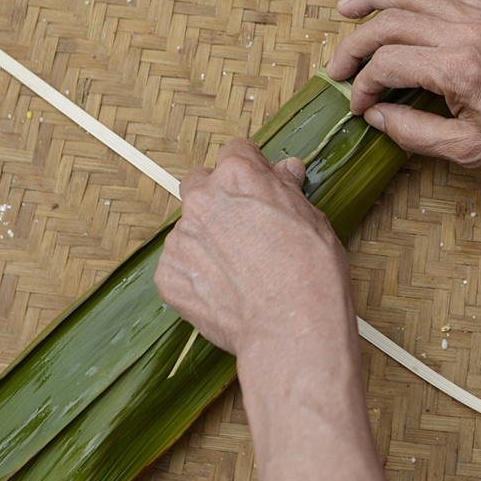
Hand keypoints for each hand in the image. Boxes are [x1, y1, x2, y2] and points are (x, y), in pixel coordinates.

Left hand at [154, 140, 352, 366]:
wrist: (292, 328)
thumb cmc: (312, 273)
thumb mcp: (312, 219)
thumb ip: (287, 190)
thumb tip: (284, 172)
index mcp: (238, 176)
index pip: (235, 152)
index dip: (251, 169)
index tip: (258, 185)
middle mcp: (202, 200)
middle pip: (200, 185)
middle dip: (218, 199)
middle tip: (245, 229)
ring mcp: (180, 239)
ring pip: (189, 229)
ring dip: (207, 241)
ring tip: (239, 271)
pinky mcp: (168, 276)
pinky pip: (178, 266)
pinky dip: (196, 275)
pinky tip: (225, 291)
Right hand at [325, 0, 480, 170]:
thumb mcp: (469, 150)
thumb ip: (415, 133)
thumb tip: (376, 117)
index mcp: (460, 69)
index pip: (389, 64)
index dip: (364, 87)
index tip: (360, 108)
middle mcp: (467, 33)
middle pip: (391, 22)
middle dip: (355, 46)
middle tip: (337, 71)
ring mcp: (480, 18)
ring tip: (345, 10)